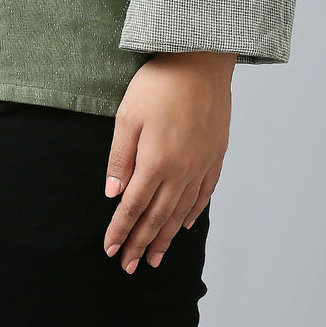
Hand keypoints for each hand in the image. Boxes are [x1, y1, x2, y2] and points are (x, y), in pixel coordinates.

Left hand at [102, 50, 233, 272]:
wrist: (201, 60)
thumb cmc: (160, 82)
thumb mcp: (128, 115)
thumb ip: (120, 157)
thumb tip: (113, 194)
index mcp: (156, 162)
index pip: (134, 207)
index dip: (121, 231)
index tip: (110, 250)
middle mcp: (181, 171)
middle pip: (158, 217)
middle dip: (141, 243)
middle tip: (129, 266)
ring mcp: (201, 165)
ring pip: (181, 212)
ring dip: (166, 237)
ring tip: (155, 257)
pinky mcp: (215, 155)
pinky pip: (204, 194)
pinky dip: (193, 213)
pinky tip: (185, 224)